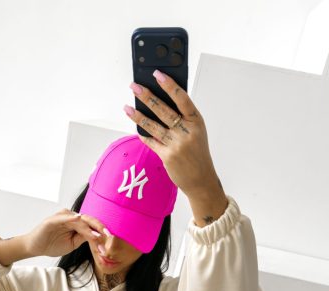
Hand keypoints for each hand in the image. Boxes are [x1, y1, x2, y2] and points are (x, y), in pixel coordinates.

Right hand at [25, 209, 104, 257]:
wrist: (35, 247)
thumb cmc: (52, 244)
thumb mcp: (72, 244)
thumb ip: (83, 238)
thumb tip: (97, 237)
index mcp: (75, 223)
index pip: (91, 226)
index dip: (101, 232)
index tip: (111, 240)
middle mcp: (70, 217)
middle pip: (88, 221)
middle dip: (99, 228)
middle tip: (109, 236)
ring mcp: (61, 217)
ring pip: (79, 221)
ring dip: (88, 229)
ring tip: (97, 237)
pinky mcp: (52, 220)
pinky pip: (64, 218)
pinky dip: (71, 219)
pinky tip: (78, 220)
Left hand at [125, 71, 222, 197]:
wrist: (201, 179)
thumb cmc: (197, 152)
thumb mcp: (196, 131)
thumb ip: (183, 118)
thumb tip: (160, 102)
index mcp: (196, 121)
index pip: (182, 98)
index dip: (169, 85)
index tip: (157, 74)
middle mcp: (186, 131)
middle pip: (163, 109)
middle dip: (147, 96)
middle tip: (135, 86)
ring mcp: (176, 144)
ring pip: (153, 125)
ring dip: (138, 115)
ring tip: (127, 107)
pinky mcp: (167, 156)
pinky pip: (151, 141)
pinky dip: (143, 133)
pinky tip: (135, 126)